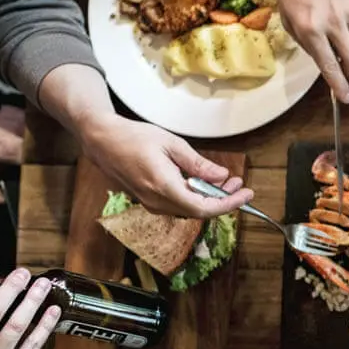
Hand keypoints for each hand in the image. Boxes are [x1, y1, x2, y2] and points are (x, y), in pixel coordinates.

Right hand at [77, 113, 251, 217]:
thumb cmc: (134, 137)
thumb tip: (221, 176)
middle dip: (223, 199)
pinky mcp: (148, 200)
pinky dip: (195, 196)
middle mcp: (156, 201)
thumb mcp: (172, 145)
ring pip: (189, 209)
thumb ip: (198, 164)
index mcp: (164, 187)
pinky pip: (178, 204)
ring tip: (225, 181)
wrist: (103, 141)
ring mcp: (150, 203)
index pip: (203, 207)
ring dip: (210, 198)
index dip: (228, 204)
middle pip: (198, 211)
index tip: (246, 193)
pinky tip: (203, 182)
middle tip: (238, 184)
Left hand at [277, 0, 348, 104]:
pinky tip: (335, 4)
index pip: (329, 65)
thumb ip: (303, 39)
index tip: (345, 99)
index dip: (338, 86)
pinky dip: (346, 20)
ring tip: (329, 20)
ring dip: (344, 41)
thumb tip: (321, 55)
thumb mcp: (286, 14)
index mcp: (310, 28)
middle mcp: (333, 23)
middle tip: (344, 67)